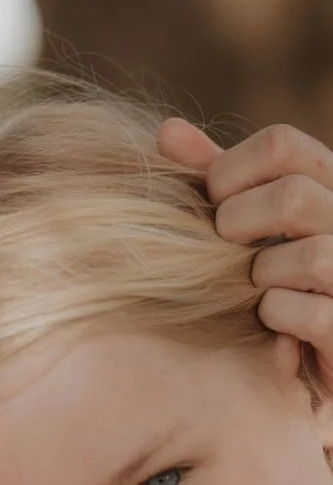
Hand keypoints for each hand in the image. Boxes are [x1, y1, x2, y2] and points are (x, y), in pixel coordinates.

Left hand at [158, 119, 332, 388]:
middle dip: (239, 224)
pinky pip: (313, 314)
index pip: (282, 142)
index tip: (211, 202)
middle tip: (227, 247)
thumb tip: (168, 132)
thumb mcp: (250, 219)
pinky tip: (274, 326)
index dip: (229, 170)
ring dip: (262, 277)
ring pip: (310, 257)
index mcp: (329, 183)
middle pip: (293, 196)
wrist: (312, 352)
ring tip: (256, 288)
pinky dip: (279, 319)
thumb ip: (218, 180)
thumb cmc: (276, 274)